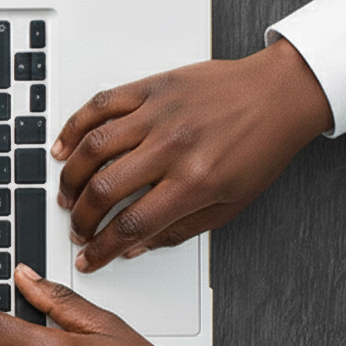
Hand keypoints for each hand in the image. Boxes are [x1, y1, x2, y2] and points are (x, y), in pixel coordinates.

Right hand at [52, 39, 333, 271]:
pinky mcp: (151, 88)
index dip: (101, 248)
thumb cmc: (261, 146)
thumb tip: (134, 247)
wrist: (281, 94)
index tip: (88, 257)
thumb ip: (178, 230)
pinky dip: (73, 128)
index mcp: (195, 181)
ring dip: (70, 178)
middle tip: (77, 228)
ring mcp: (158, 114)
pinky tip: (63, 147)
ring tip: (67, 195)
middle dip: (81, 219)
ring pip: (93, 149)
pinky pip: (99, 107)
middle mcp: (172, 147)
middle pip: (103, 190)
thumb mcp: (229, 204)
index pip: (132, 225)